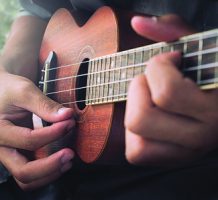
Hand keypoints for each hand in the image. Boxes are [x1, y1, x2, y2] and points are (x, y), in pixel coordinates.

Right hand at [0, 70, 74, 189]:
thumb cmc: (8, 89)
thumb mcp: (24, 91)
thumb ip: (45, 105)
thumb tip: (67, 115)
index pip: (29, 140)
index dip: (53, 133)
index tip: (69, 122)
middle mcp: (1, 148)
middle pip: (23, 171)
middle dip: (51, 165)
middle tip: (70, 154)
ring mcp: (8, 154)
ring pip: (26, 179)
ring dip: (49, 174)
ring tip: (68, 161)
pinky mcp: (17, 155)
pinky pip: (29, 173)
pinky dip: (45, 173)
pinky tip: (60, 162)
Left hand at [125, 15, 217, 165]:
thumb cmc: (212, 72)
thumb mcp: (200, 48)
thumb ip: (172, 31)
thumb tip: (137, 22)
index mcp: (215, 108)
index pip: (166, 92)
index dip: (158, 67)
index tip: (170, 59)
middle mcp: (201, 136)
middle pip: (140, 119)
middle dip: (138, 90)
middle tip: (153, 81)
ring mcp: (184, 151)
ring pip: (135, 139)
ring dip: (135, 111)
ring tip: (151, 100)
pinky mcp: (170, 158)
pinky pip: (136, 153)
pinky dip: (134, 134)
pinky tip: (148, 117)